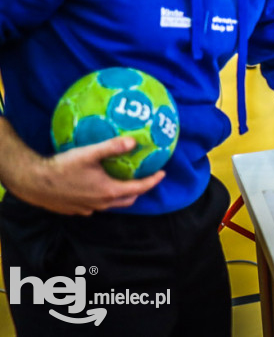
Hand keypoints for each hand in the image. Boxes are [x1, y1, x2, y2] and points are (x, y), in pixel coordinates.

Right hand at [12, 137, 164, 214]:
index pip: (139, 188)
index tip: (163, 173)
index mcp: (109, 191)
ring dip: (121, 194)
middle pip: (128, 199)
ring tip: (123, 180)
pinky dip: (103, 197)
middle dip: (139, 190)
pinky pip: (96, 205)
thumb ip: (112, 147)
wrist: (33, 183)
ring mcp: (88, 209)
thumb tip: (134, 141)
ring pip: (112, 204)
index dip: (153, 181)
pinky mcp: (76, 210)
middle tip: (144, 177)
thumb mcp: (89, 154)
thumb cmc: (62, 168)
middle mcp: (101, 204)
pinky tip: (98, 186)